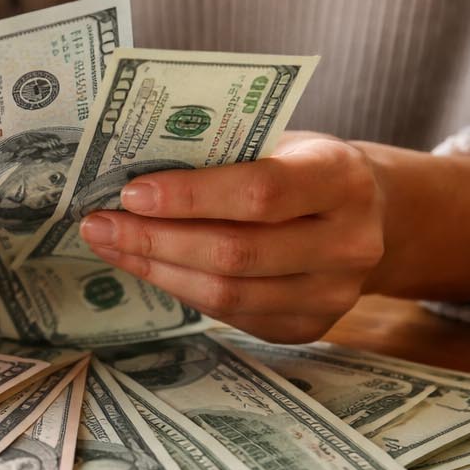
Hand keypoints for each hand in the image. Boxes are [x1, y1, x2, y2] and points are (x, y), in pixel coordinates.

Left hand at [79, 133, 385, 342]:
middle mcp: (350, 242)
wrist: (370, 214)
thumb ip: (222, 155)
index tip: (131, 193)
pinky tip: (147, 267)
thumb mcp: (279, 142)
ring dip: (157, 270)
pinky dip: (180, 289)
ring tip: (110, 246)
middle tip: (100, 224)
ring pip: (228, 293)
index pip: (260, 192)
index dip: (190, 196)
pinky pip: (231, 314)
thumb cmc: (301, 166)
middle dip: (155, 239)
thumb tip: (130, 176)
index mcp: (342, 178)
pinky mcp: (309, 327)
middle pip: (236, 252)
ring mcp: (334, 293)